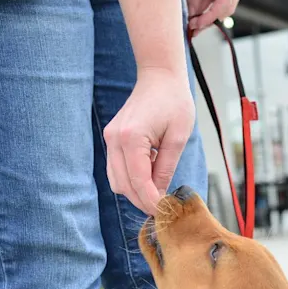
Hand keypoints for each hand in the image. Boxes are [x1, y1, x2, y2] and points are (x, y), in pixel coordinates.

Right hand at [104, 68, 194, 214]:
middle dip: (142, 200)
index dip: (150, 200)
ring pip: (116, 180)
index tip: (163, 212)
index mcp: (131, 137)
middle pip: (123, 184)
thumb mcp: (178, 137)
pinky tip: (148, 175)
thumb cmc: (174, 101)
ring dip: (135, 191)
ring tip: (156, 192)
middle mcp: (114, 139)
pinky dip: (131, 178)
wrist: (159, 76)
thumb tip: (160, 194)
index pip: (138, 181)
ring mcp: (110, 138)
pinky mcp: (111, 138)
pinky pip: (116, 168)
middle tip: (161, 208)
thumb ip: (166, 168)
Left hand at [183, 0, 244, 34]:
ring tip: (192, 24)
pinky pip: (215, 0)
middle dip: (211, 19)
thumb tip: (192, 14)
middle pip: (227, 7)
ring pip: (222, 6)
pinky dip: (205, 8)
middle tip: (194, 28)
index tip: (198, 24)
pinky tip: (194, 13)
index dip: (212, 16)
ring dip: (208, 15)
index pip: (225, 1)